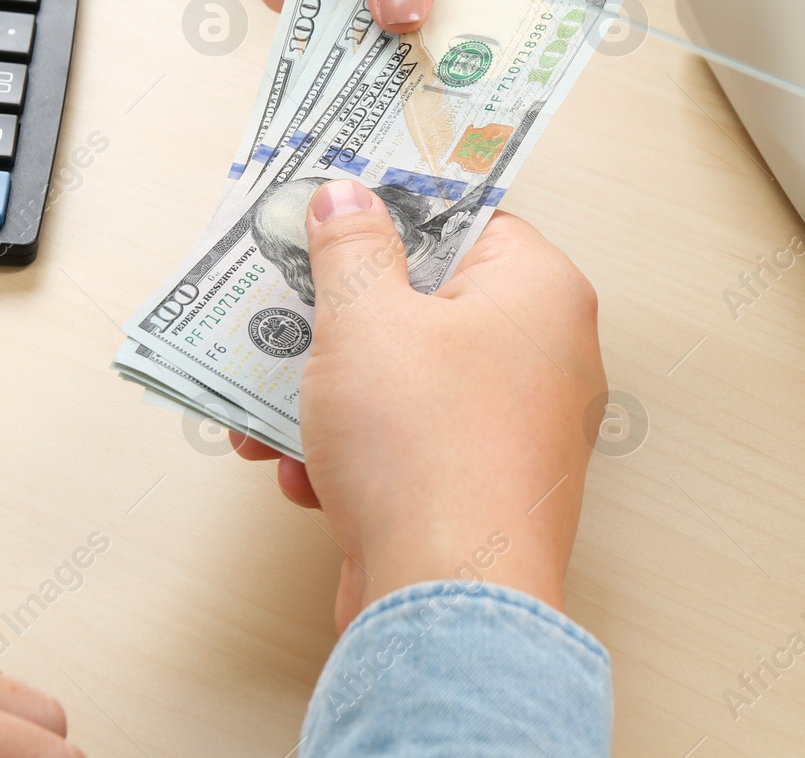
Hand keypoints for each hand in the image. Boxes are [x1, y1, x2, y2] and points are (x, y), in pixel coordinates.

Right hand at [236, 180, 606, 631]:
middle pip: (424, 302)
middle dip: (337, 320)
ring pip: (404, 380)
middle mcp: (542, 355)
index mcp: (538, 292)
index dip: (391, 211)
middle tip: (281, 311)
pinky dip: (350, 454)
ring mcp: (514, 427)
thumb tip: (346, 199)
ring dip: (326, 396)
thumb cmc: (427, 452)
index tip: (331, 208)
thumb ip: (350, 247)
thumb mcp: (364, 320)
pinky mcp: (479, 487)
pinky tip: (303, 476)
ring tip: (262, 414)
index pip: (467, 218)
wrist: (446, 605)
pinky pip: (407, 443)